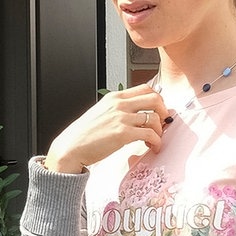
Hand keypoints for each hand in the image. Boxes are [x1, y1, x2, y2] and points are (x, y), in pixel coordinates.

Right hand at [43, 82, 170, 173]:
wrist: (71, 147)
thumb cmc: (83, 135)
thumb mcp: (100, 113)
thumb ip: (117, 110)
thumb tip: (135, 115)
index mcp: (113, 97)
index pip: (144, 88)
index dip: (157, 99)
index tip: (158, 110)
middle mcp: (119, 104)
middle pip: (154, 98)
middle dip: (164, 110)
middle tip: (163, 122)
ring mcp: (122, 118)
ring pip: (155, 117)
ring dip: (160, 130)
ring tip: (155, 139)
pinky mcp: (123, 133)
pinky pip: (150, 134)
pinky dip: (156, 141)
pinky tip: (153, 147)